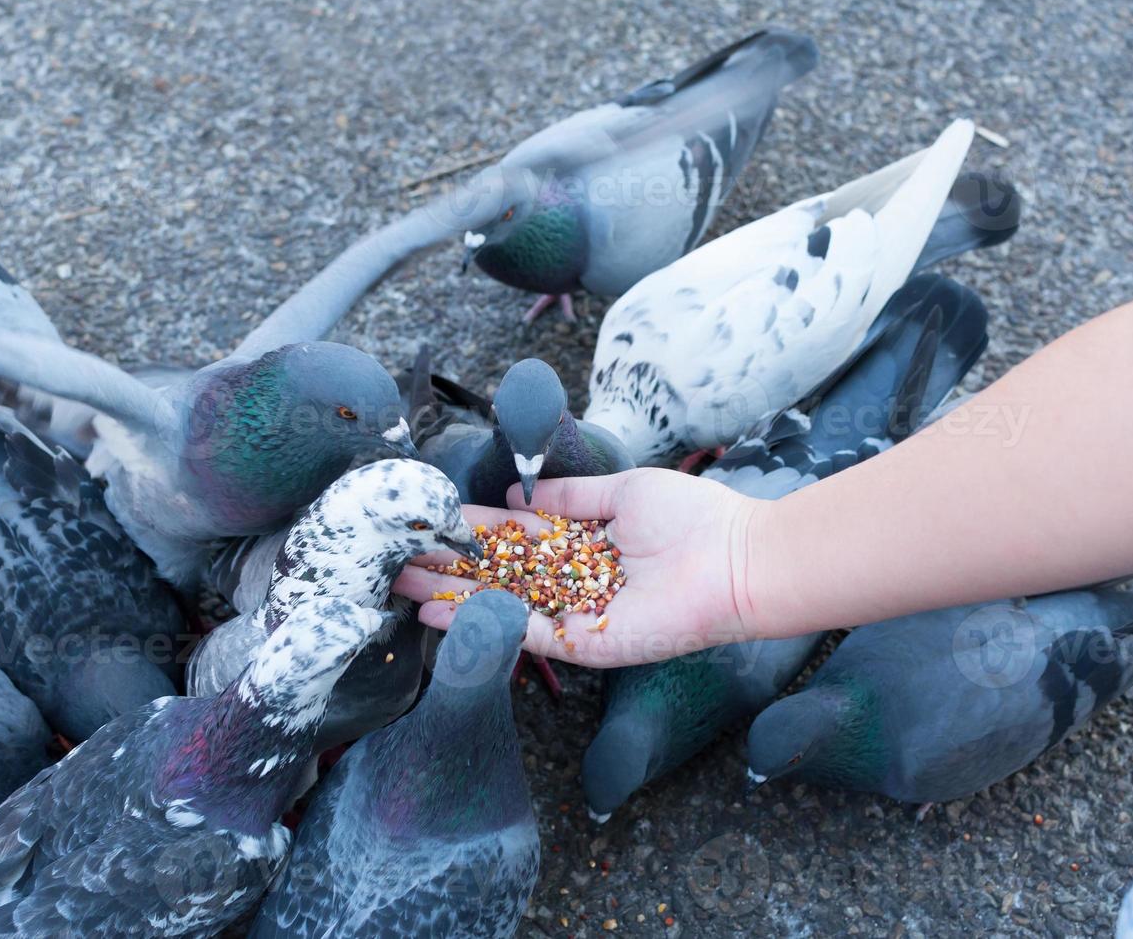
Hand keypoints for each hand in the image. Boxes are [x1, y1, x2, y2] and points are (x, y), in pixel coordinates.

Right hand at [394, 468, 762, 666]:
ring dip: (450, 598)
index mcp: (582, 544)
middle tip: (397, 560)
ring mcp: (574, 613)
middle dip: (448, 567)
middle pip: (498, 575)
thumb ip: (569, 496)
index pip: (515, 538)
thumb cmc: (693, 518)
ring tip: (402, 587)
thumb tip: (519, 493)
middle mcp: (572, 581)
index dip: (472, 532)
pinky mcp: (583, 641)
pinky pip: (522, 633)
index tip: (431, 522)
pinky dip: (480, 624)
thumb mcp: (623, 492)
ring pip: (500, 606)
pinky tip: (441, 613)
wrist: (736, 560)